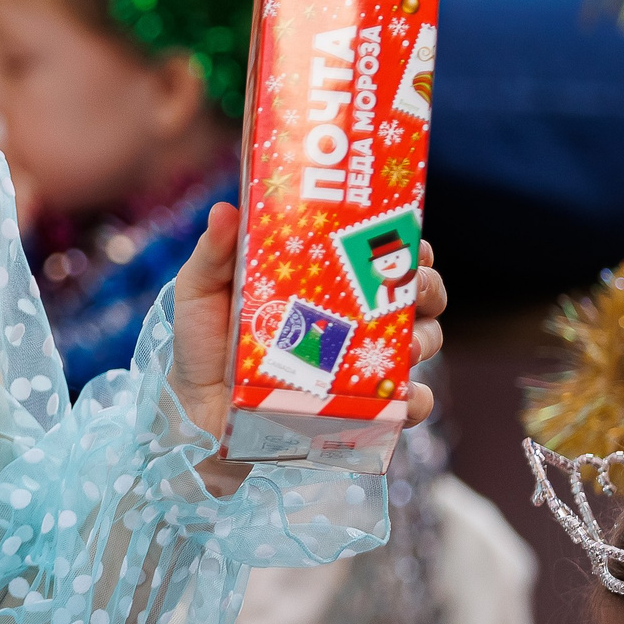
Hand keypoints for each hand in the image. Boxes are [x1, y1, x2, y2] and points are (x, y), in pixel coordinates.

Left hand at [169, 206, 448, 480]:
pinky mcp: (361, 410)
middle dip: (426, 284)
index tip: (409, 236)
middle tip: (411, 284)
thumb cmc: (203, 344)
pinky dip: (415, 402)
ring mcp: (362, 364)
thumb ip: (214, 253)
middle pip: (416, 292)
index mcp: (326, 281)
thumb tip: (223, 210)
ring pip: (423, 342)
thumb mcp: (201, 291)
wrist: (196, 412)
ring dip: (426, 338)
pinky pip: (406, 406)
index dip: (404, 239)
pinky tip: (403, 398)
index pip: (378, 252)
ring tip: (407, 343)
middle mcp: (353, 319)